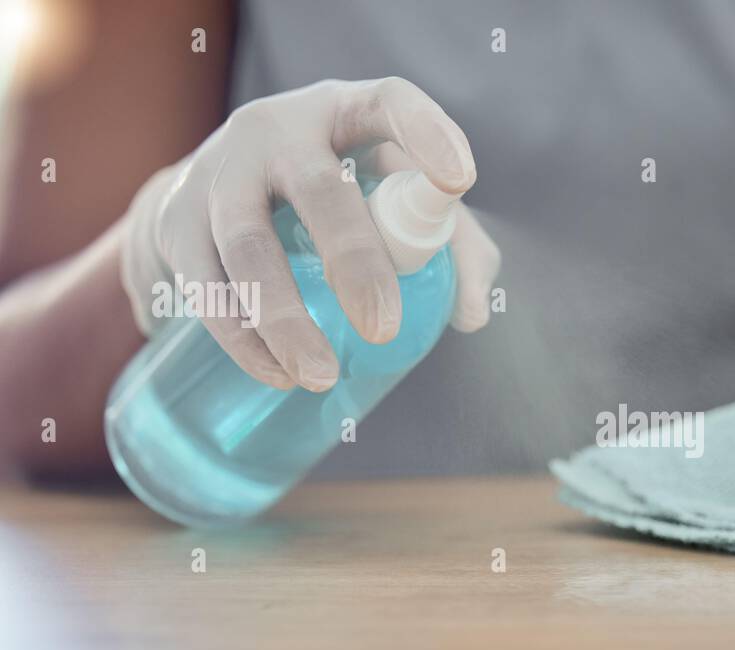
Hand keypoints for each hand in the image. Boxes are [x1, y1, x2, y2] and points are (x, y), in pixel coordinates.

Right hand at [119, 77, 500, 390]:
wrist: (220, 194)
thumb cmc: (340, 199)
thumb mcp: (398, 203)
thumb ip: (457, 250)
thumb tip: (468, 313)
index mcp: (345, 113)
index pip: (389, 103)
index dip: (425, 133)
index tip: (459, 180)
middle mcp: (278, 130)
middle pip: (318, 190)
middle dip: (354, 261)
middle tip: (384, 328)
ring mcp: (221, 172)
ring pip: (247, 244)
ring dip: (284, 317)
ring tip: (321, 375)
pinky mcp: (180, 222)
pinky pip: (206, 285)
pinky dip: (241, 337)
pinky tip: (278, 375)